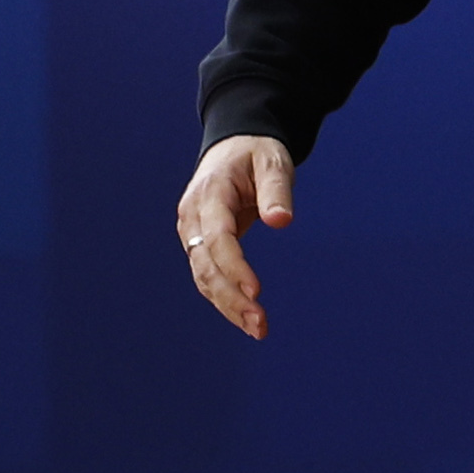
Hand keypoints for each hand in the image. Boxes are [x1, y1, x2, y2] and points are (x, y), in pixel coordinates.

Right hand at [176, 133, 295, 338]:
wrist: (234, 143)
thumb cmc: (256, 151)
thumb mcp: (272, 161)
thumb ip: (276, 190)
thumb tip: (281, 221)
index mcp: (210, 193)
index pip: (217, 238)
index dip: (234, 267)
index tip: (256, 291)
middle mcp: (193, 216)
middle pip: (205, 266)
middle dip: (231, 298)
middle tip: (260, 325)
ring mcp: (192, 231)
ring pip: (204, 277)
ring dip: (227, 305)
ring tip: (257, 328)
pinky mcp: (198, 243)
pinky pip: (208, 275)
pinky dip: (224, 298)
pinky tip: (245, 317)